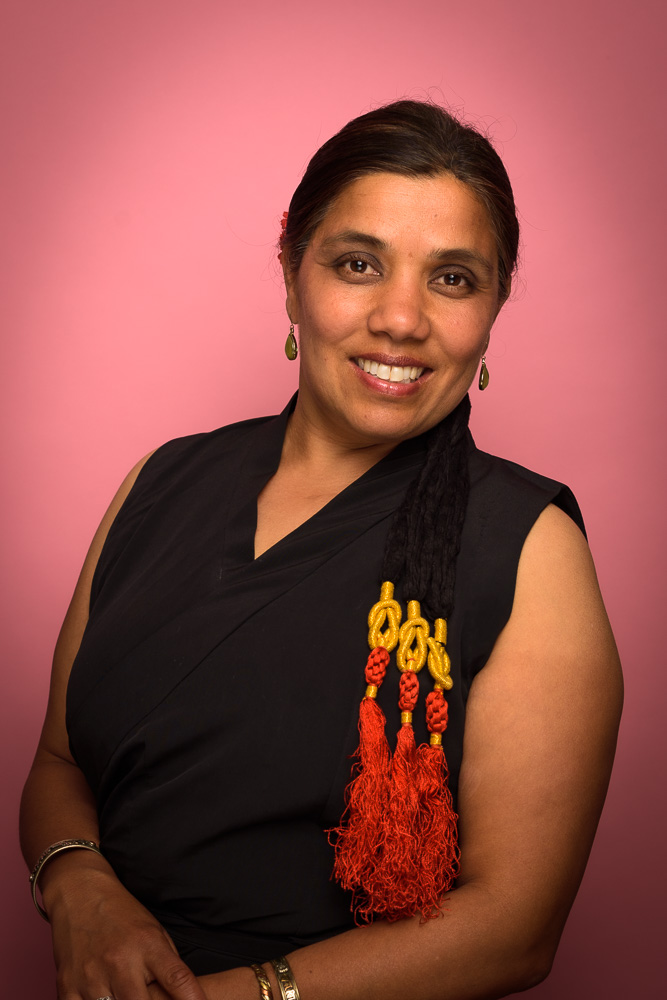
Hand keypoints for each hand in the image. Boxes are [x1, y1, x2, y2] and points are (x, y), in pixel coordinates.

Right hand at [46, 863, 205, 999]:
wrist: (80, 894)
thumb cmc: (122, 914)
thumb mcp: (154, 931)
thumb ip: (167, 966)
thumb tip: (182, 997)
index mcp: (148, 945)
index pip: (177, 979)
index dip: (192, 999)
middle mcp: (120, 962)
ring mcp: (92, 977)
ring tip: (127, 993)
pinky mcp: (67, 987)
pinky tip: (103, 998)